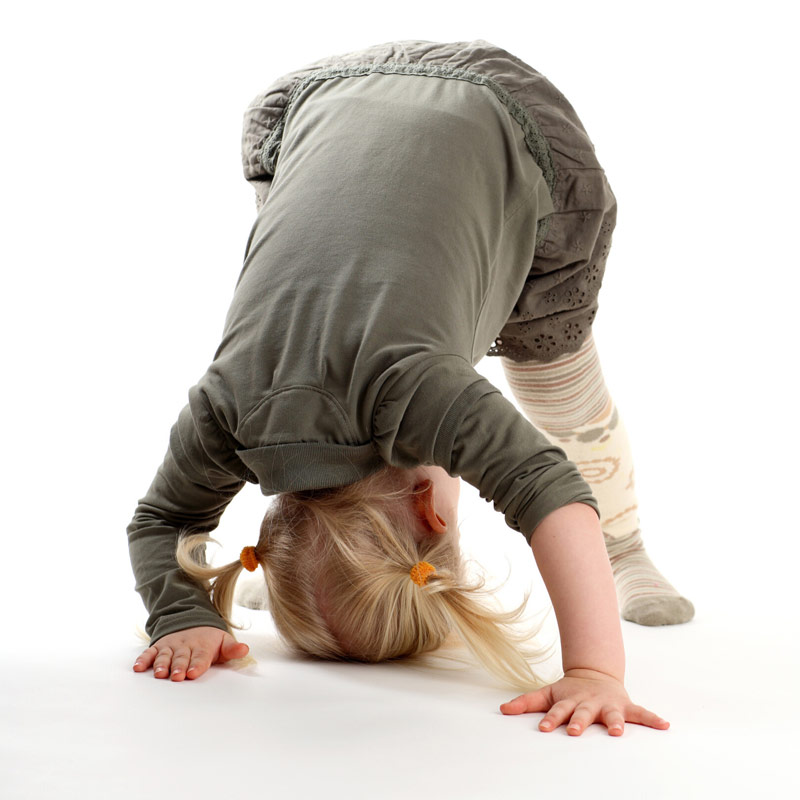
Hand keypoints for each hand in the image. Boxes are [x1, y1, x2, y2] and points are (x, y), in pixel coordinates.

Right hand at [132, 626, 249, 680]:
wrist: (193, 623)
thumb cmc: (210, 641)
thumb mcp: (223, 642)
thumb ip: (232, 649)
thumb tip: (245, 649)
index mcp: (202, 646)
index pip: (200, 656)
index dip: (197, 664)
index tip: (193, 673)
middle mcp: (185, 645)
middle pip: (182, 657)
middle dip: (179, 667)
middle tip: (177, 676)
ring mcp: (171, 646)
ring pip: (165, 656)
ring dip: (161, 664)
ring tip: (159, 674)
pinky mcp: (159, 647)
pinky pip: (149, 652)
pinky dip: (143, 659)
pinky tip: (138, 668)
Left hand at [499, 668, 669, 735]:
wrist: (595, 674)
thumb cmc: (569, 691)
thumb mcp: (548, 693)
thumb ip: (526, 702)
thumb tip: (502, 709)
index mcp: (570, 701)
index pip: (558, 711)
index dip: (550, 719)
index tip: (543, 728)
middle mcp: (589, 703)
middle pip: (583, 714)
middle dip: (579, 722)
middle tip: (575, 732)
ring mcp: (608, 705)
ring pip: (613, 715)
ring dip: (616, 723)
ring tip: (618, 732)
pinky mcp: (625, 706)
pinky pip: (641, 713)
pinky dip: (653, 719)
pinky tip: (665, 725)